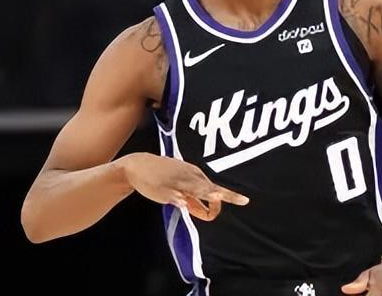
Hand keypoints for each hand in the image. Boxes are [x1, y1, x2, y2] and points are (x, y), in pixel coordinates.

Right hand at [119, 152, 247, 220]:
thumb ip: (194, 204)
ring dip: (206, 193)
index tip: (240, 203)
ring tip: (217, 195)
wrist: (137, 166)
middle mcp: (190, 177)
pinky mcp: (163, 187)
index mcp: (196, 176)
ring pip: (195, 188)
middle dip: (224, 196)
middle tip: (244, 200)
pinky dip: (178, 197)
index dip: (229, 198)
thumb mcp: (181, 189)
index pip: (215, 188)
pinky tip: (182, 200)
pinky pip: (173, 193)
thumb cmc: (162, 177)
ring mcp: (177, 182)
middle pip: (210, 189)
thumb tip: (208, 215)